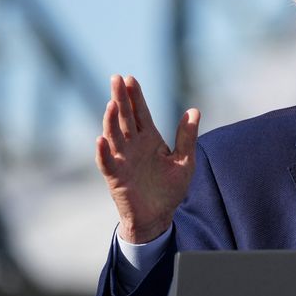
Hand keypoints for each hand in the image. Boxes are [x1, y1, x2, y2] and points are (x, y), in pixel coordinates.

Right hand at [95, 75, 199, 243]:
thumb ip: (187, 136)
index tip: (130, 78)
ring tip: (112, 104)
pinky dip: (102, 152)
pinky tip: (101, 139)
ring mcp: (122, 159)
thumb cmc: (170, 188)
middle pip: (125, 118)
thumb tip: (194, 110)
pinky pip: (106, 162)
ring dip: (111, 120)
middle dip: (120, 98)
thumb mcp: (184, 161)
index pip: (141, 112)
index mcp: (150, 139)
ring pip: (114, 135)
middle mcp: (133, 145)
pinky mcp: (116, 177)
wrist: (158, 216)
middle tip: (116, 78)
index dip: (135, 96)